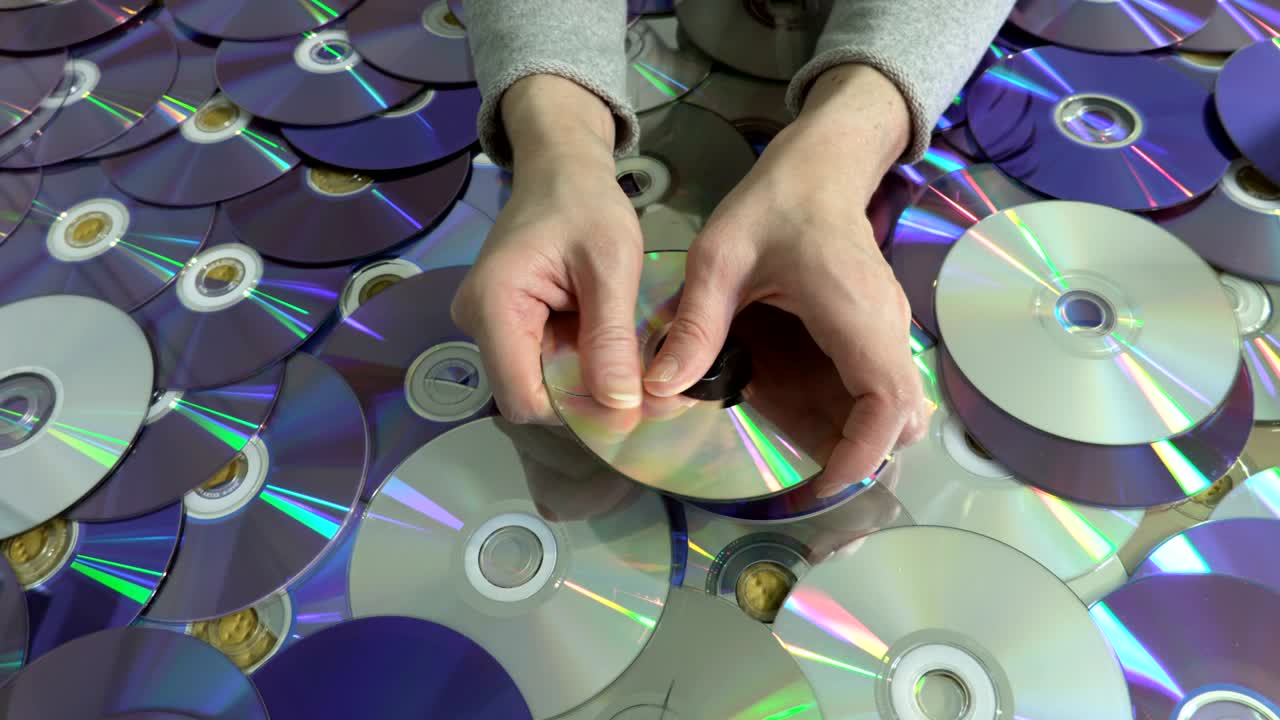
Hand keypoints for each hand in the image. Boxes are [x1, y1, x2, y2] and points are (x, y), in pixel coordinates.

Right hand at [452, 75, 644, 422]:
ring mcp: (487, 326)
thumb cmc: (585, 203)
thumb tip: (621, 407)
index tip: (630, 402)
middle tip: (642, 385)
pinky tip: (608, 345)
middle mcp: (477, 323)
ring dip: (585, 382)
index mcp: (493, 305)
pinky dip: (578, 364)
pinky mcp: (505, 325)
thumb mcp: (611, 264)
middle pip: (531, 396)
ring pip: (539, 384)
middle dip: (586, 399)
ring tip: (628, 359)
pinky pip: (541, 364)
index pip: (525, 399)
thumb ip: (612, 337)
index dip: (577, 411)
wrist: (561, 169)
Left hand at [643, 64, 929, 491]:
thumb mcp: (719, 258)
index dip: (862, 453)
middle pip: (901, 420)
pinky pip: (880, 390)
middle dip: (861, 457)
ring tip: (797, 451)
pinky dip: (854, 415)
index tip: (820, 483)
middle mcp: (885, 330)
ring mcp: (889, 332)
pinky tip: (801, 412)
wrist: (821, 167)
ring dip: (857, 439)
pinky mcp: (878, 333)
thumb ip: (694, 324)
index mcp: (855, 314)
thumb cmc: (775, 204)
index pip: (887, 403)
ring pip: (897, 410)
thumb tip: (659, 389)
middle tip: (804, 480)